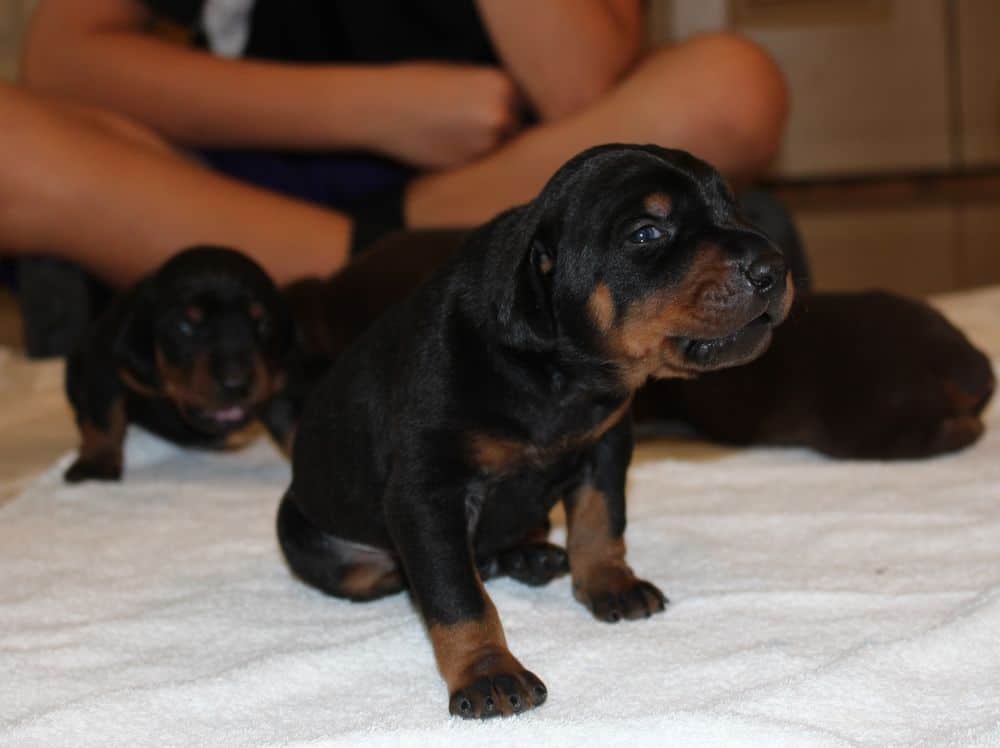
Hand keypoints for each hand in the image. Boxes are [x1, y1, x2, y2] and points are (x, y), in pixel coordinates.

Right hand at [366, 63, 523, 169]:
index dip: (509, 111)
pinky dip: (467, 160)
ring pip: (499, 152)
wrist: (381, 108)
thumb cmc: (417, 84)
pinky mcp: (468, 166)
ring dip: (484, 149)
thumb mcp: (462, 73)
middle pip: (517, 131)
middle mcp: (500, 115)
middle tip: (471, 129)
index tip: (491, 115)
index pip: (524, 106)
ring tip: (454, 136)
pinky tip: (444, 146)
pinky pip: (478, 166)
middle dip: (501, 132)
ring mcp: (485, 144)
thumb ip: (492, 90)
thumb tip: (516, 109)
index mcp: (503, 85)